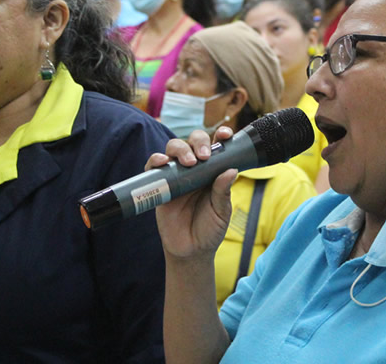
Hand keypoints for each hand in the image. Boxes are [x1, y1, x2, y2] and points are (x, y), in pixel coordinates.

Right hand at [154, 127, 237, 261]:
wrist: (191, 251)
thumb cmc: (210, 229)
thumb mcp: (221, 211)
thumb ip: (223, 192)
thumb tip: (231, 170)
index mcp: (213, 171)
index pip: (217, 147)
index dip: (221, 136)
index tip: (226, 135)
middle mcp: (195, 169)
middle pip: (193, 141)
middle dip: (198, 141)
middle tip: (204, 156)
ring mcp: (176, 175)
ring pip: (173, 149)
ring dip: (180, 149)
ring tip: (188, 162)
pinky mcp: (159, 185)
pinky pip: (154, 167)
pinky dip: (155, 160)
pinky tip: (162, 162)